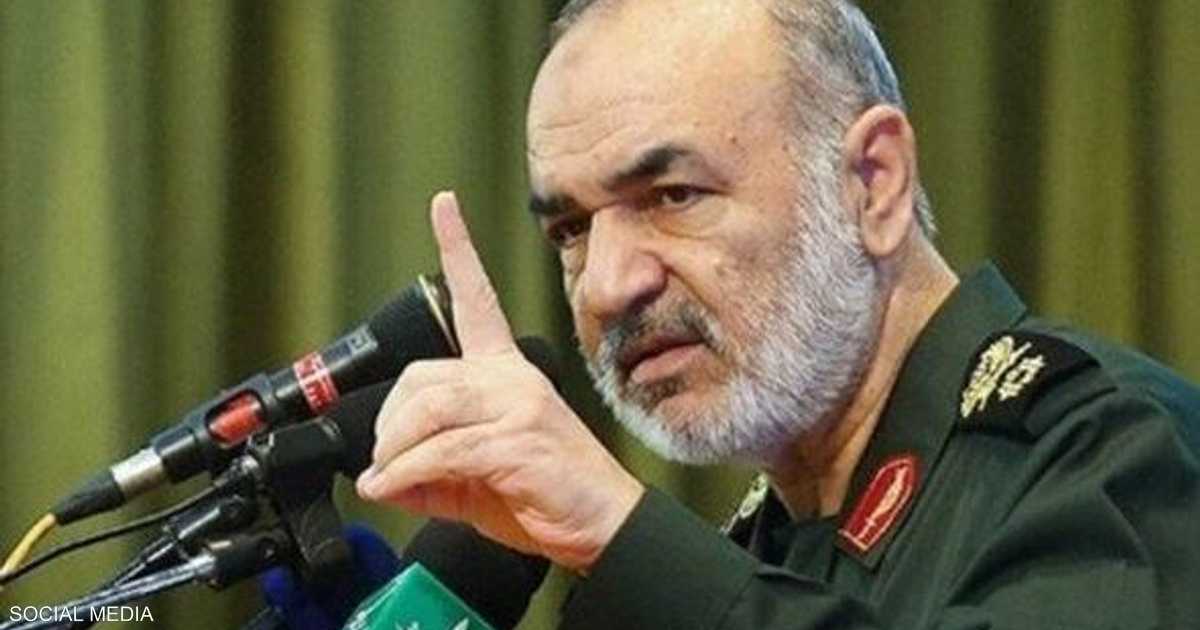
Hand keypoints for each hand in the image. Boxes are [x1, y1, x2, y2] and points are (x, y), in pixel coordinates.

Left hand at [356, 191, 643, 572]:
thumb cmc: (545, 495)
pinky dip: (407, 473)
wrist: (601, 526)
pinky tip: (396, 489)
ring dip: (394, 451)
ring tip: (386, 478)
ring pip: (429, 408)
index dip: (458, 248)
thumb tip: (379, 477)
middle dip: (388, 423)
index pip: (478, 300)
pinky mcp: (519, 439)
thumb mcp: (473, 478)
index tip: (443, 205)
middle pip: (423, 374)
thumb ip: (428, 468)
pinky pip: (443, 449)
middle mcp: (512, 378)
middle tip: (382, 461)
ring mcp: (519, 404)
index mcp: (505, 372)